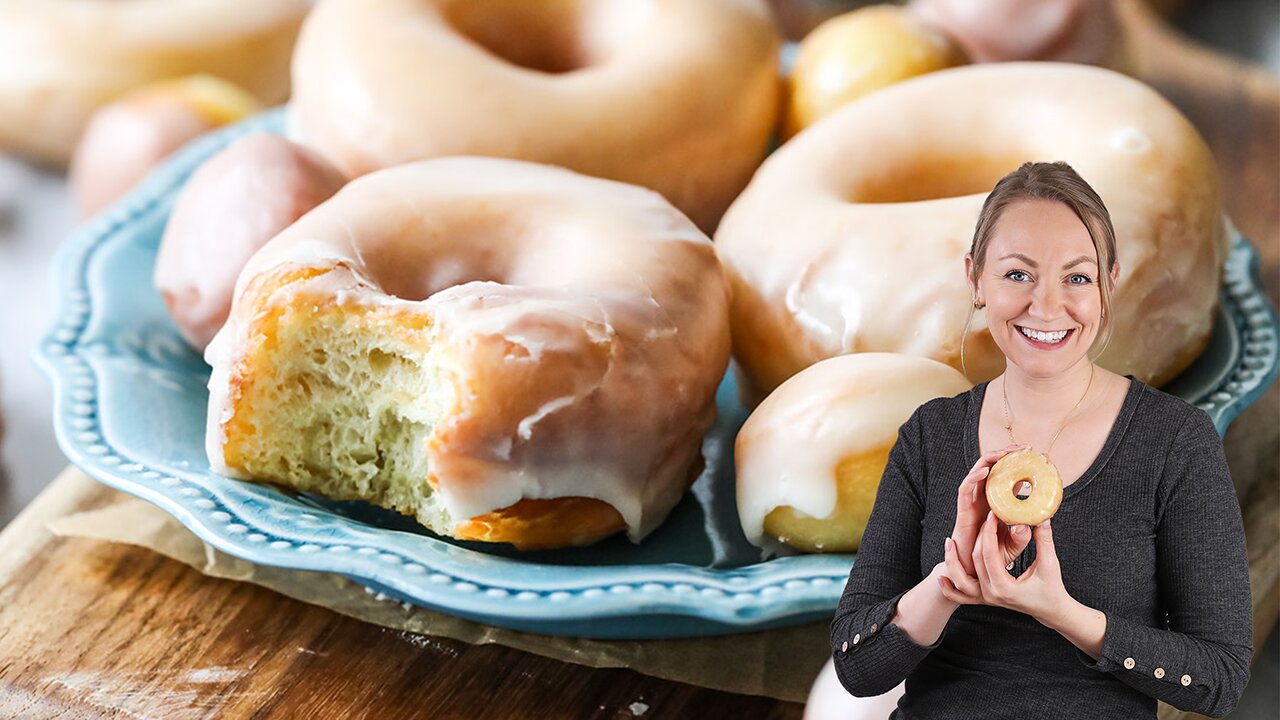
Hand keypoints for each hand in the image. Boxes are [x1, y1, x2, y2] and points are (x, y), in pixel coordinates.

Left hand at [938, 511, 1071, 624]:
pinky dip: (949, 589)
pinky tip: (941, 577)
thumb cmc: (1052, 589)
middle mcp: (992, 594)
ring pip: (961, 579)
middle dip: (978, 537)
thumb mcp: (1049, 564)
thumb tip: (1042, 518)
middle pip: (975, 561)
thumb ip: (1044, 540)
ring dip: (952, 561)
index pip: (988, 555)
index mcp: (1005, 588)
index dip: (989, 532)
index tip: (992, 515)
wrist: (1051, 610)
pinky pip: (960, 597)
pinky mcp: (984, 599)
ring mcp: (986, 599)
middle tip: (983, 518)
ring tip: (949, 542)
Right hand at [950, 443, 1030, 575]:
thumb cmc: (994, 557)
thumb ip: (1024, 533)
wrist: (974, 572)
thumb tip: (1036, 521)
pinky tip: (986, 471)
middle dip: (1004, 454)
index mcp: (996, 502)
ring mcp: (971, 503)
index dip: (1017, 462)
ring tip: (1004, 453)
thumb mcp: (1015, 543)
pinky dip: (974, 478)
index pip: (1005, 475)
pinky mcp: (963, 511)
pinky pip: (965, 490)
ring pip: (976, 473)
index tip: (1033, 454)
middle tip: (1022, 448)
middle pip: (991, 468)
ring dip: (989, 460)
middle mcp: (982, 498)